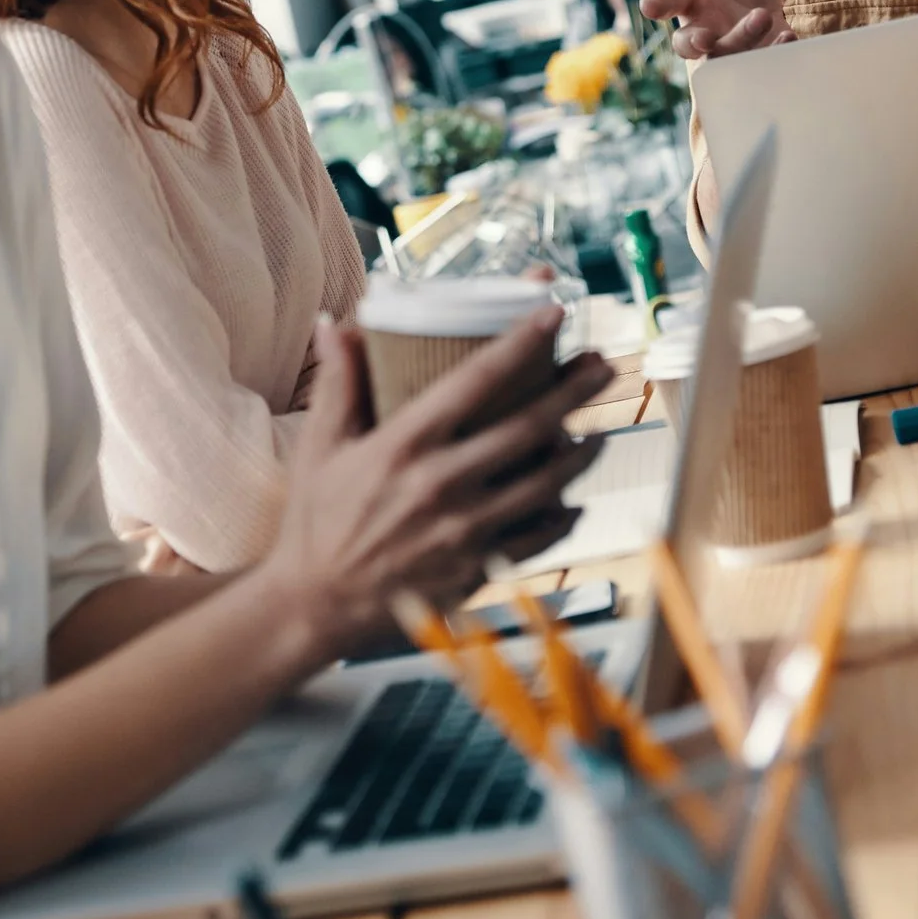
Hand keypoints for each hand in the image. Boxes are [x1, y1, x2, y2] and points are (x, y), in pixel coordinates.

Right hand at [261, 311, 609, 657]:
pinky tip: (573, 500)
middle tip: (601, 365)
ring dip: (582, 452)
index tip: (552, 313)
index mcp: (404, 444)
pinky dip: (564, 517)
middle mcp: (442, 482)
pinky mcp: (478, 568)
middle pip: (529, 426)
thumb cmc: (316, 521)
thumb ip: (337, 381)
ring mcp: (466, 529)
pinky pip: (539, 538)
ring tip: (599, 432)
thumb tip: (336, 322)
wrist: (316, 605)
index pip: (476, 379)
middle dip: (574, 390)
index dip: (521, 342)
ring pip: (546, 482)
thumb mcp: (318, 446)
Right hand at [639, 0, 792, 59]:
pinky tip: (787, 36)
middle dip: (695, 43)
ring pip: (724, 59)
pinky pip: (760, 65)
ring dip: (740, 40)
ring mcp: (728, 48)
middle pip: (687, 45)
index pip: (666, 0)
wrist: (762, 0)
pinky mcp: (758, 58)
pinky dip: (774, 53)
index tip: (650, 7)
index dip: (656, 4)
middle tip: (706, 36)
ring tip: (763, 16)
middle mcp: (702, 27)